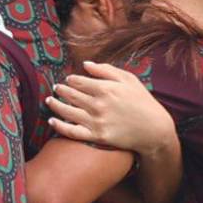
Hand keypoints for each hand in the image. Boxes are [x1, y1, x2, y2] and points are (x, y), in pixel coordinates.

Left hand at [46, 62, 175, 155]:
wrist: (154, 130)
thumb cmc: (142, 101)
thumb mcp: (129, 80)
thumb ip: (106, 70)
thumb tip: (85, 65)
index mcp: (106, 88)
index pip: (79, 81)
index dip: (71, 80)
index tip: (68, 80)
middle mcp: (99, 104)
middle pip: (71, 95)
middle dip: (61, 90)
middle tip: (56, 88)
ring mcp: (97, 122)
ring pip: (67, 112)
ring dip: (55, 105)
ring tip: (49, 101)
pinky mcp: (97, 137)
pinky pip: (72, 132)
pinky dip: (59, 126)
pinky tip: (52, 121)